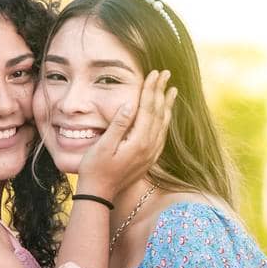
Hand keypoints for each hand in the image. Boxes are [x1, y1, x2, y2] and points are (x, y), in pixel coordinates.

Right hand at [74, 70, 176, 198]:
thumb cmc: (95, 169)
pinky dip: (165, 122)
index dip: (150, 89)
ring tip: (171, 90)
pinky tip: (165, 116)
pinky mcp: (149, 160)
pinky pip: (162, 136)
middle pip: (158, 113)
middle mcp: (149, 148)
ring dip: (167, 105)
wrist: (99, 195)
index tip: (154, 73)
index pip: (148, 108)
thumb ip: (119, 125)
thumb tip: (131, 104)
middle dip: (161, 92)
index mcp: (138, 141)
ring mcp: (150, 155)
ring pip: (163, 124)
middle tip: (165, 74)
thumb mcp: (103, 146)